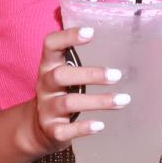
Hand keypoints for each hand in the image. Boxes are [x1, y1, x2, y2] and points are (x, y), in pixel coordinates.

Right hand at [24, 26, 127, 156]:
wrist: (38, 128)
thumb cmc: (60, 92)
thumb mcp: (63, 73)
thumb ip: (76, 57)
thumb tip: (110, 34)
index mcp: (48, 66)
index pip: (50, 45)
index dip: (67, 37)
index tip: (90, 32)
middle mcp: (45, 85)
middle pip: (60, 76)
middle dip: (90, 74)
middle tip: (117, 75)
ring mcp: (46, 108)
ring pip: (68, 103)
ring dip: (97, 102)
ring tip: (122, 100)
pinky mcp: (52, 130)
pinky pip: (65, 130)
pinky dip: (83, 128)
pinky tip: (100, 126)